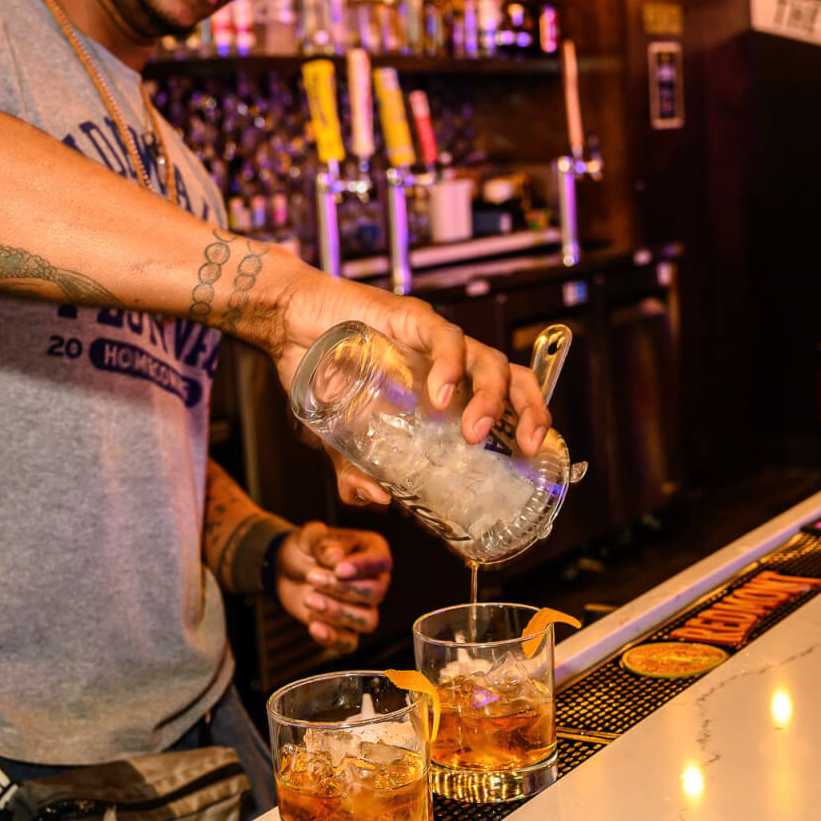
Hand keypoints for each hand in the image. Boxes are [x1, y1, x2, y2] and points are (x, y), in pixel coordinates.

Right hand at [273, 274, 551, 505]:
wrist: (289, 327)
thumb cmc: (325, 375)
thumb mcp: (340, 439)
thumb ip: (357, 473)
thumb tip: (380, 503)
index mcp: (448, 388)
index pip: (508, 399)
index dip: (528, 422)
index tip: (531, 456)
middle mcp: (452, 362)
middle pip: (514, 379)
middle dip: (529, 412)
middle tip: (522, 446)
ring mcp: (433, 339)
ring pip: (487, 358)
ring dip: (489, 396)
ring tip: (472, 430)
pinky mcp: (410, 318)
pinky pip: (444, 337)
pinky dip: (449, 365)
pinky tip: (439, 392)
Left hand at [274, 521, 392, 653]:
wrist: (286, 569)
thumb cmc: (306, 548)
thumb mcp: (309, 536)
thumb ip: (322, 543)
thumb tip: (336, 556)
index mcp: (372, 551)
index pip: (381, 562)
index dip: (363, 568)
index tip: (338, 569)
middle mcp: (374, 581)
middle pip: (376, 593)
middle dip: (343, 588)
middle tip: (312, 577)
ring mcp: (362, 607)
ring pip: (368, 621)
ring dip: (338, 612)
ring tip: (309, 599)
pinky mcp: (346, 629)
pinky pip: (350, 643)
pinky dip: (333, 638)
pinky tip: (313, 626)